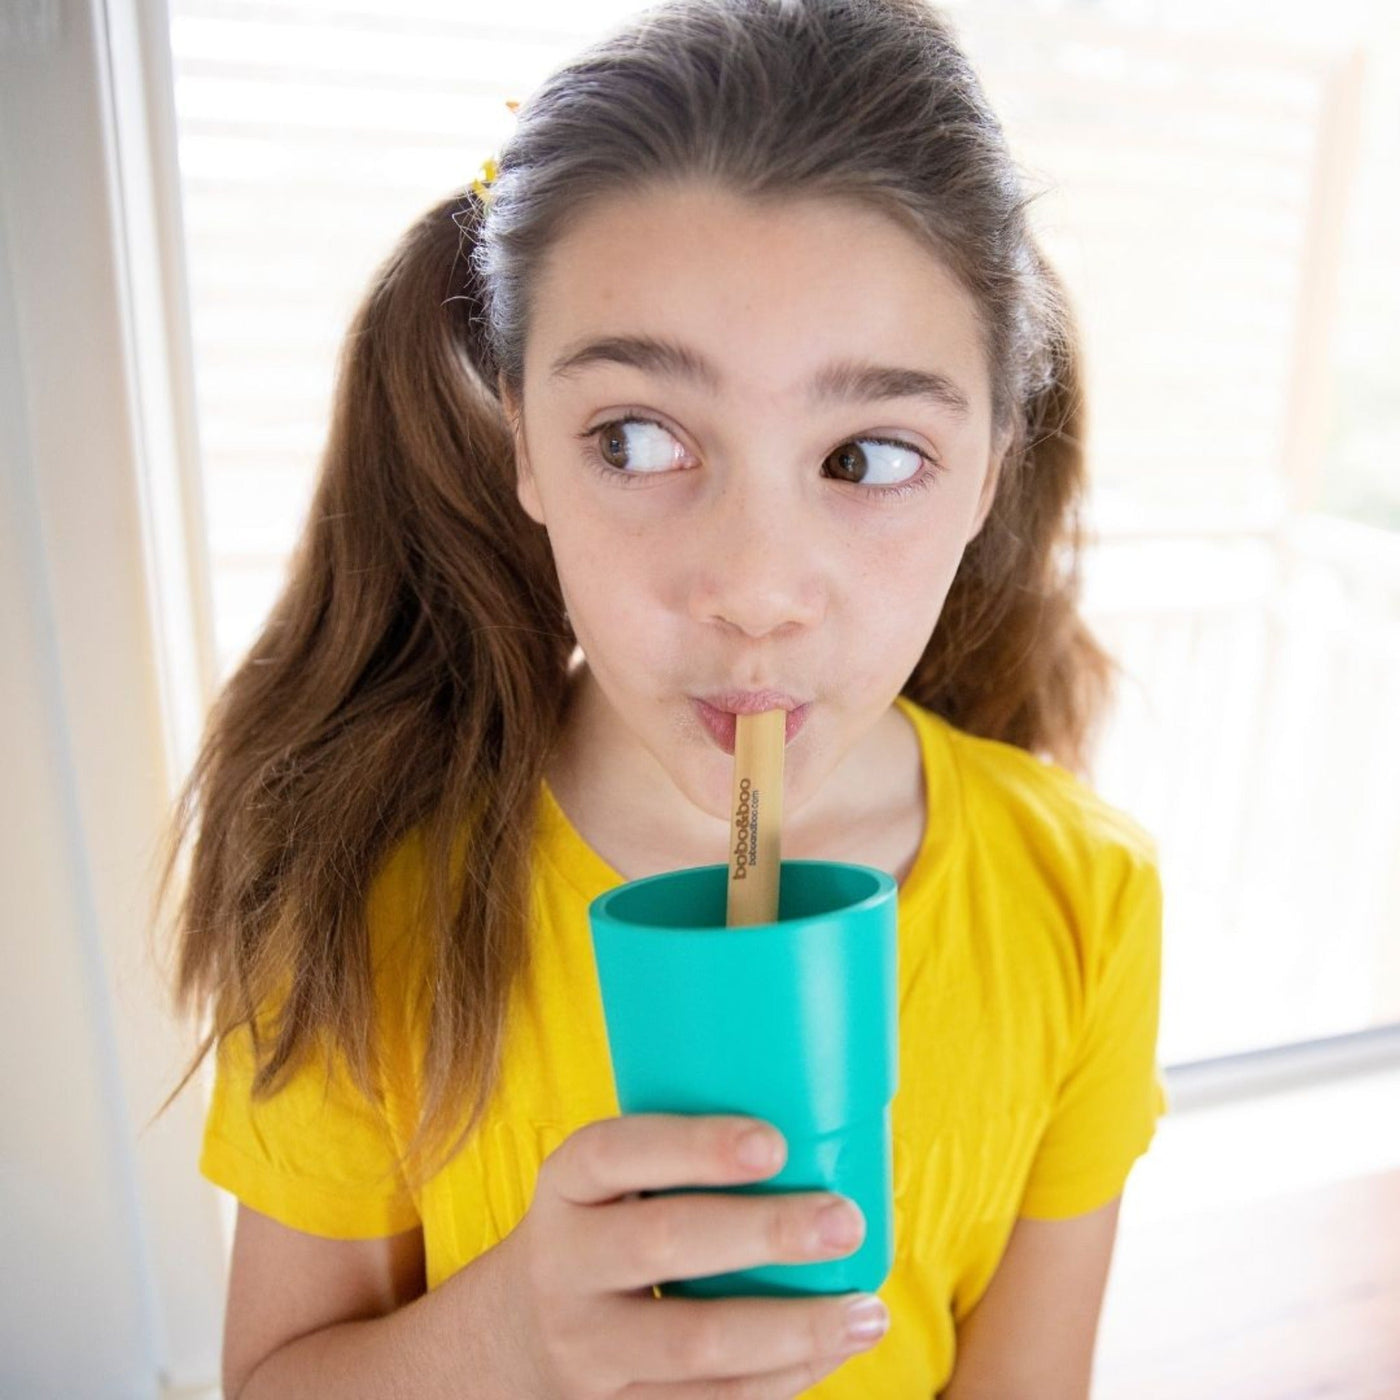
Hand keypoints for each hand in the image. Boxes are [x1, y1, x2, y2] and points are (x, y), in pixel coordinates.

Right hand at [490, 1111, 890, 1398]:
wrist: (517, 1337)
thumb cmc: (601, 1230)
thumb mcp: (606, 1183)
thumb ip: (676, 1156)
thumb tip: (817, 1120)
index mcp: (567, 1185)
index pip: (616, 1152)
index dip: (694, 1146)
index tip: (774, 1143)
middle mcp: (565, 1264)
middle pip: (663, 1244)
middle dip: (764, 1232)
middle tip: (844, 1219)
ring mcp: (588, 1348)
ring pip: (695, 1343)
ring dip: (793, 1327)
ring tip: (867, 1309)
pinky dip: (782, 1378)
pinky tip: (834, 1348)